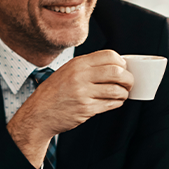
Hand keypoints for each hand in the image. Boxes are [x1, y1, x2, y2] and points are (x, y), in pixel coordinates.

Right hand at [7, 50, 133, 164]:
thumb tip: (115, 66)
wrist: (39, 113)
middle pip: (117, 72)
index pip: (109, 56)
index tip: (123, 68)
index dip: (121, 62)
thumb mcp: (67, 71)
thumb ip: (88, 67)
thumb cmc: (54, 93)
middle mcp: (81, 76)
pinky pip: (110, 104)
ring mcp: (84, 93)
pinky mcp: (86, 109)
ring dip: (124, 93)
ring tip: (122, 94)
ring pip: (116, 90)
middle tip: (128, 83)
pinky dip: (117, 103)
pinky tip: (114, 102)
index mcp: (78, 64)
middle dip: (128, 78)